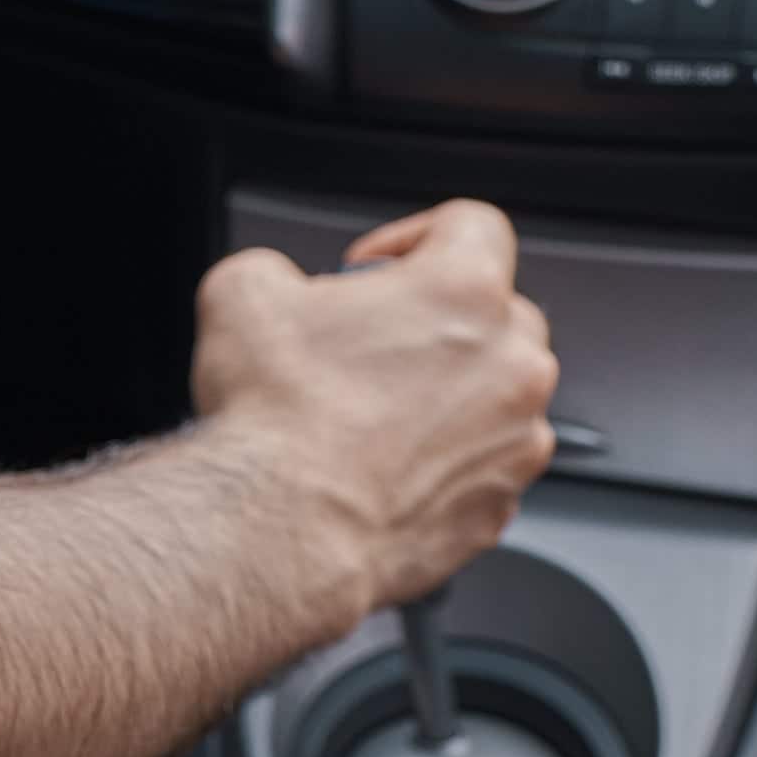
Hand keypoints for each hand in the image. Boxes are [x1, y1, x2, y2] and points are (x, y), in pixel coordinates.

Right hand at [187, 200, 556, 623]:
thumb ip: (280, 271)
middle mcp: (511, 365)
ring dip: (448, 395)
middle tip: (371, 342)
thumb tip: (282, 290)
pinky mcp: (498, 506)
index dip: (416, 236)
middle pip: (499, 313)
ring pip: (499, 396)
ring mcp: (513, 442)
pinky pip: (483, 465)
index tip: (377, 270)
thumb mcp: (243, 292)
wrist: (282, 531)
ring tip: (372, 412)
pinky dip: (443, 461)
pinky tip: (380, 465)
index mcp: (463, 293)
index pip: (475, 225)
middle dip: (439, 322)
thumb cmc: (275, 418)